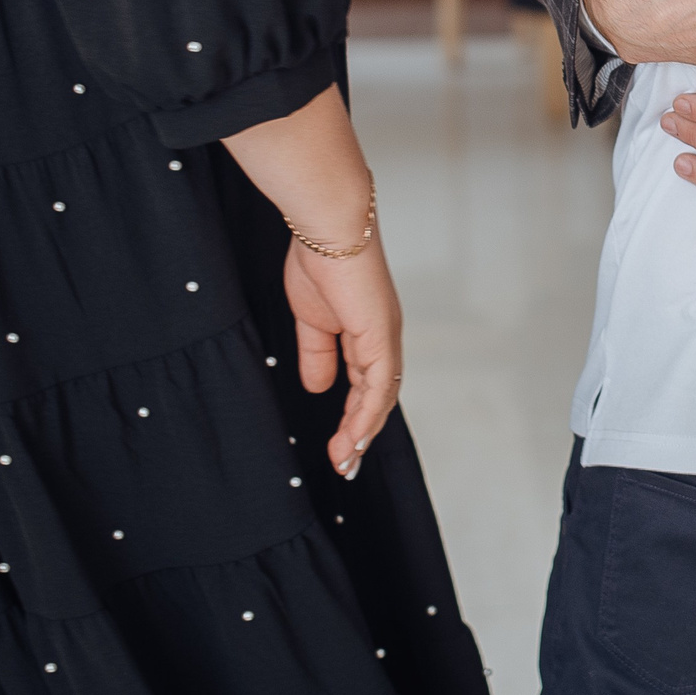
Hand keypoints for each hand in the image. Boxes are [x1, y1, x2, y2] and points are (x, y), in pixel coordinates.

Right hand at [283, 237, 402, 480]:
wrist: (326, 228)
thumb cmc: (317, 261)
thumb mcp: (311, 320)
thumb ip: (317, 354)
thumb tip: (318, 389)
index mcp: (367, 332)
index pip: (366, 384)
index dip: (354, 417)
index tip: (338, 446)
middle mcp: (382, 338)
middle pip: (378, 397)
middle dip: (360, 434)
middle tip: (343, 466)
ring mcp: (384, 337)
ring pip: (381, 397)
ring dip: (362, 433)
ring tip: (344, 462)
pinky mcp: (379, 335)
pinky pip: (378, 385)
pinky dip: (367, 415)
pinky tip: (354, 438)